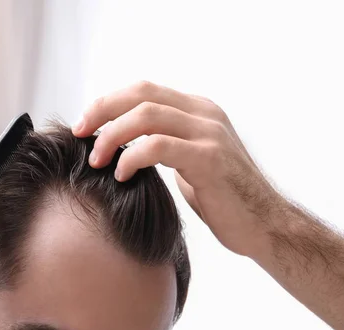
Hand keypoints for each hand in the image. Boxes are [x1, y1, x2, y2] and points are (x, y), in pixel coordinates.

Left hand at [73, 81, 283, 258]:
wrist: (264, 226)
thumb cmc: (222, 199)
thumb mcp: (189, 162)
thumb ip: (165, 145)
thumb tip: (123, 145)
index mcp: (198, 110)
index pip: (143, 90)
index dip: (107, 102)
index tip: (83, 124)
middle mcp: (205, 114)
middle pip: (140, 94)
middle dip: (102, 111)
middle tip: (79, 135)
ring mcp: (210, 134)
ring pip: (146, 116)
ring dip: (111, 136)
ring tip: (96, 160)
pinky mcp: (210, 159)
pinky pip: (158, 146)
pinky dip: (131, 157)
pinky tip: (122, 174)